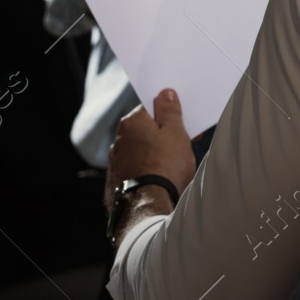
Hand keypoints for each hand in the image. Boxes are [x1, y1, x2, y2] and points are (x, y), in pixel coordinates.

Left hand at [104, 89, 196, 212]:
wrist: (147, 207)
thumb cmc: (165, 166)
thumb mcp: (175, 132)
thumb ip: (170, 111)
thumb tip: (165, 93)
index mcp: (132, 122)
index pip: (151, 107)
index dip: (170, 113)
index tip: (185, 122)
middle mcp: (118, 139)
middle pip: (144, 129)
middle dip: (163, 134)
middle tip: (184, 144)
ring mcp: (115, 162)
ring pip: (139, 150)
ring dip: (154, 153)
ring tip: (172, 166)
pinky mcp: (115, 182)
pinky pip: (135, 169)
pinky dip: (146, 170)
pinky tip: (159, 179)